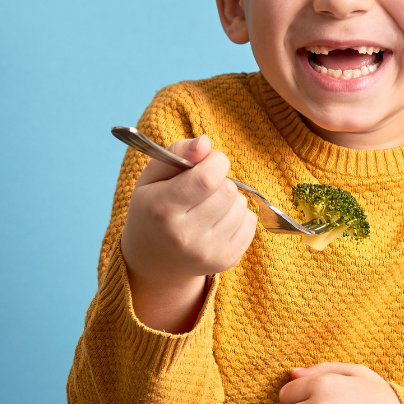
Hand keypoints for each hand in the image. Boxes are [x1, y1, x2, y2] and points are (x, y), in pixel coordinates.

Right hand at [120, 135, 257, 332]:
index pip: (208, 178)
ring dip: (230, 200)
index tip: (206, 162)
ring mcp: (207, 252)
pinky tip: (217, 222)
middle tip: (202, 189)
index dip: (215, 161)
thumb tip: (205, 142)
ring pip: (242, 206)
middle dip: (220, 181)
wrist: (152, 259)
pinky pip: (251, 223)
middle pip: (228, 191)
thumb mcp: (153, 176)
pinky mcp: (226, 261)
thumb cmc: (153, 208)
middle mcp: (184, 236)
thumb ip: (178, 151)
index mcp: (162, 209)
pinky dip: (239, 216)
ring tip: (208, 207)